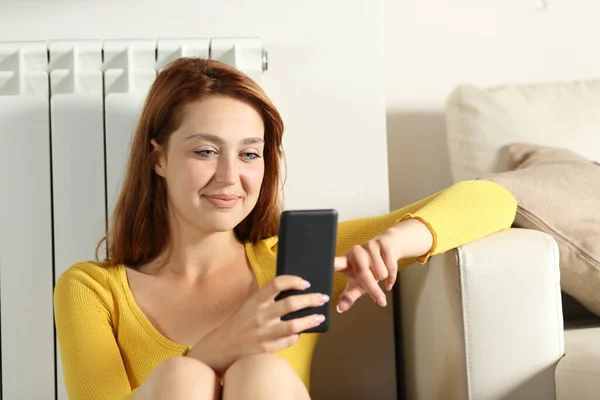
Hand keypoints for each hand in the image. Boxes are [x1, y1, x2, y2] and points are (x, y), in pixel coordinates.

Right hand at [187, 275, 328, 373]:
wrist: (220, 347)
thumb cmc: (240, 323)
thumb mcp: (250, 305)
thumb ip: (267, 298)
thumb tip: (294, 291)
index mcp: (255, 300)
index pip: (276, 284)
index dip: (293, 280)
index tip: (305, 282)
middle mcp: (260, 315)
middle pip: (290, 304)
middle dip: (310, 299)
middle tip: (322, 297)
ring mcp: (263, 333)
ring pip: (293, 325)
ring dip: (310, 320)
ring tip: (320, 317)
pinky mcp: (266, 348)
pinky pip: (288, 341)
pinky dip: (296, 336)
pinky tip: (300, 333)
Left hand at [334, 218, 432, 312]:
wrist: (389, 249)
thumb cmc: (370, 269)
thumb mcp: (358, 284)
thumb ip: (349, 296)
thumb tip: (340, 309)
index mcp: (346, 262)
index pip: (334, 263)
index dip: (328, 265)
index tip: (319, 267)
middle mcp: (355, 252)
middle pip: (364, 275)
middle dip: (374, 289)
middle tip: (381, 301)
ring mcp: (369, 246)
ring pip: (381, 272)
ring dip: (383, 277)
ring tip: (380, 273)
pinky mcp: (383, 243)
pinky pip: (391, 267)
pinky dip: (392, 277)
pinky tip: (389, 278)